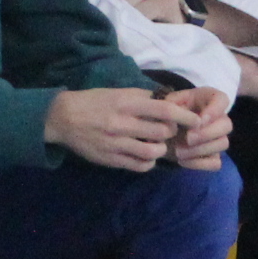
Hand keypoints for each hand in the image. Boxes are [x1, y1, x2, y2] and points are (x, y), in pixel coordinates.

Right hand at [44, 86, 186, 171]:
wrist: (63, 118)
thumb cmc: (93, 102)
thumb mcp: (117, 93)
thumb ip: (142, 98)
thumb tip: (169, 102)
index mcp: (126, 103)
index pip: (163, 110)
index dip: (184, 116)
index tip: (195, 120)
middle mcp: (122, 123)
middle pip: (162, 132)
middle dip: (171, 132)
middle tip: (170, 131)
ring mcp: (116, 144)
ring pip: (153, 152)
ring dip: (161, 149)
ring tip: (157, 145)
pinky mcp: (111, 159)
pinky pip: (139, 165)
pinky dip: (148, 162)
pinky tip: (145, 156)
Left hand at [161, 85, 233, 168]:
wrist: (165, 129)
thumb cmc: (171, 110)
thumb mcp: (169, 101)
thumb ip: (174, 103)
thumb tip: (185, 117)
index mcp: (210, 99)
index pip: (222, 100)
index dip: (214, 110)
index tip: (199, 120)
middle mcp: (219, 118)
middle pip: (226, 125)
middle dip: (206, 134)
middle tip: (188, 138)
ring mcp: (218, 138)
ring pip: (223, 144)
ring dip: (200, 150)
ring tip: (178, 151)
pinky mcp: (214, 155)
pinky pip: (215, 163)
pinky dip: (199, 164)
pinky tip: (182, 161)